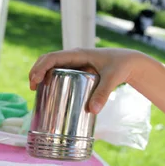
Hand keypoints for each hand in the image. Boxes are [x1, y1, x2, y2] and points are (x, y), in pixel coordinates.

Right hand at [29, 48, 143, 113]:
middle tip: (32, 88)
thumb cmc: (122, 66)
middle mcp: (75, 57)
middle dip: (37, 71)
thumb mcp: (113, 78)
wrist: (132, 62)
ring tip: (37, 90)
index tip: (34, 81)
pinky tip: (51, 90)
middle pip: (49, 61)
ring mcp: (77, 63)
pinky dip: (53, 78)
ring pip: (54, 66)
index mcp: (79, 54)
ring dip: (43, 75)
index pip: (52, 57)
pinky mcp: (81, 70)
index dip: (40, 67)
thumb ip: (103, 93)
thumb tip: (92, 111)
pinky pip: (62, 72)